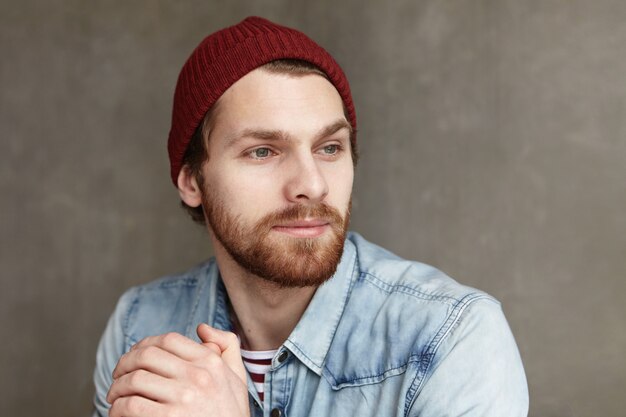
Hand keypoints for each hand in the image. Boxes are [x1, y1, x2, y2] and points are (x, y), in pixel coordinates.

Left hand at [107, 324, 249, 416]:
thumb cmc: (230, 413)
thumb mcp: (237, 377)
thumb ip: (227, 347)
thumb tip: (202, 328)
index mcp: (211, 362)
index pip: (169, 340)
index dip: (145, 344)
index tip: (136, 355)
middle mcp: (198, 376)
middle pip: (146, 356)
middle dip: (125, 364)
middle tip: (118, 375)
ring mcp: (184, 397)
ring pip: (135, 379)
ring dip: (117, 387)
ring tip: (115, 396)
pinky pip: (131, 406)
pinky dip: (118, 408)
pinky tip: (119, 412)